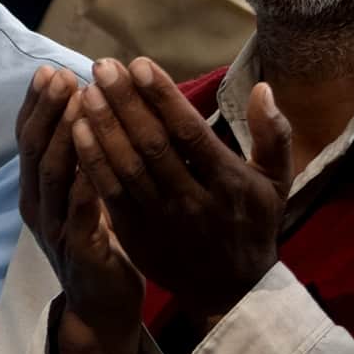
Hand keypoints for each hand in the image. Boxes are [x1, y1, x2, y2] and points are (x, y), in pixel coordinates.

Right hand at [18, 65, 146, 353]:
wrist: (100, 307)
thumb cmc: (95, 242)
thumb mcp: (77, 195)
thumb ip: (74, 158)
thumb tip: (83, 103)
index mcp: (36, 189)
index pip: (28, 138)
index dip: (37, 104)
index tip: (50, 69)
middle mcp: (37, 205)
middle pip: (35, 150)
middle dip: (48, 111)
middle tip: (62, 76)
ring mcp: (54, 229)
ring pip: (53, 176)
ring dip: (64, 137)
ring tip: (80, 104)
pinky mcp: (78, 251)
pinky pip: (79, 213)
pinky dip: (84, 185)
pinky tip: (95, 162)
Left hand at [71, 58, 291, 322]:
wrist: (232, 289)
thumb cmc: (253, 222)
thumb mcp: (276, 182)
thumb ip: (273, 135)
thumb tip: (263, 89)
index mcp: (228, 182)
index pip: (190, 132)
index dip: (162, 97)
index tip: (139, 64)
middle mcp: (193, 200)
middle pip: (152, 145)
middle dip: (125, 103)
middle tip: (103, 67)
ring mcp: (162, 219)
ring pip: (127, 167)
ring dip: (103, 127)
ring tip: (87, 92)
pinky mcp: (137, 233)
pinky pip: (110, 192)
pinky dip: (93, 160)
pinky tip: (77, 130)